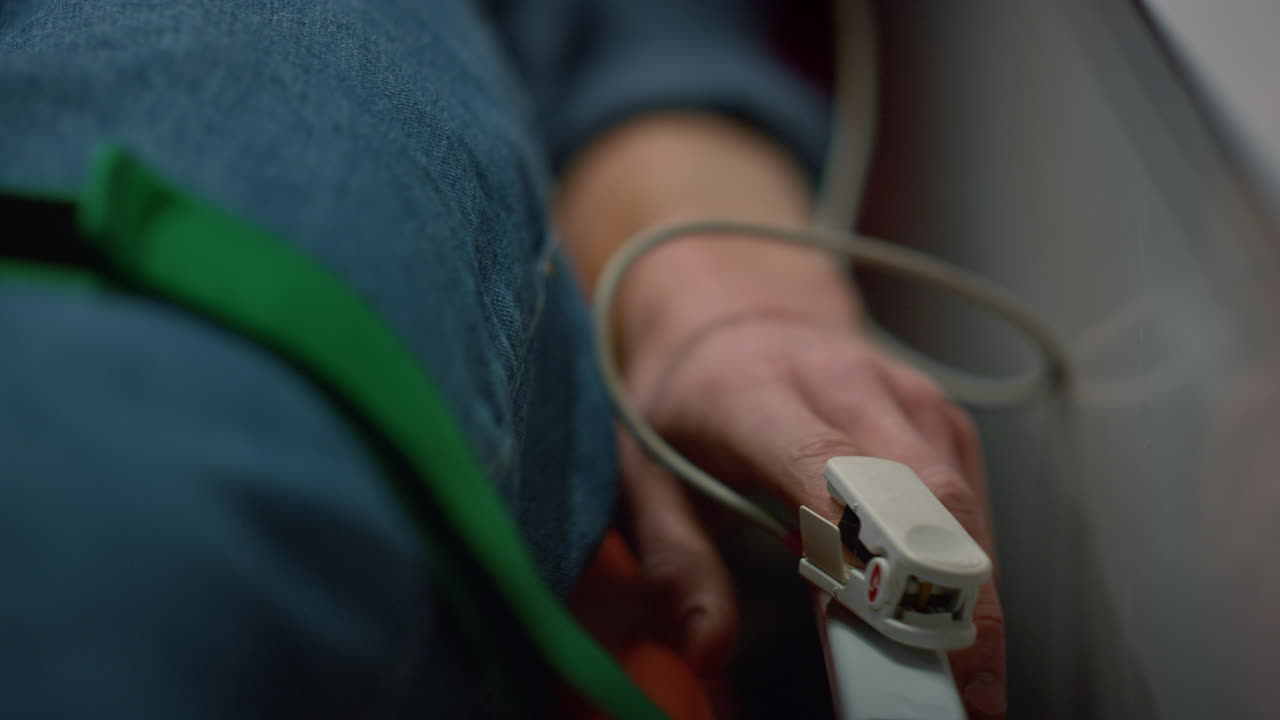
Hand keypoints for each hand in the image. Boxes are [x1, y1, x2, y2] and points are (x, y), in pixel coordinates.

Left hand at [617, 310, 1005, 718]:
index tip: (893, 640)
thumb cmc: (687, 402)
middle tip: (962, 694)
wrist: (735, 312)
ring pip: (962, 501)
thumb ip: (675, 563)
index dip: (870, 557)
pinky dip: (967, 561)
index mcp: (753, 392)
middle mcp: (842, 380)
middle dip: (951, 598)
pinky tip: (948, 614)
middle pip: (922, 492)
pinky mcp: (939, 413)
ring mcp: (902, 392)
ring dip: (972, 592)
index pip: (826, 469)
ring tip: (965, 679)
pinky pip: (970, 495)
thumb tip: (706, 652)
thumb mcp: (645, 477)